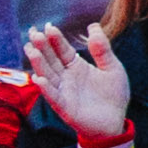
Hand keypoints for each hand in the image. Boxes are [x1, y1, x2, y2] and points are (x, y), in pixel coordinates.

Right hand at [22, 20, 132, 143]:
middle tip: (33, 32)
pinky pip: (54, 97)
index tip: (48, 26)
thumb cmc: (113, 95)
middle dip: (42, 46)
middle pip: (51, 59)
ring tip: (31, 50)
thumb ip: (102, 49)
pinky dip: (46, 89)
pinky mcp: (65, 108)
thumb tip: (93, 25)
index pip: (63, 50)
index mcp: (76, 66)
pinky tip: (39, 79)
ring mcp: (64, 92)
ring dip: (39, 64)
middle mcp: (66, 77)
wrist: (116, 121)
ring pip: (48, 75)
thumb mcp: (112, 67)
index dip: (55, 38)